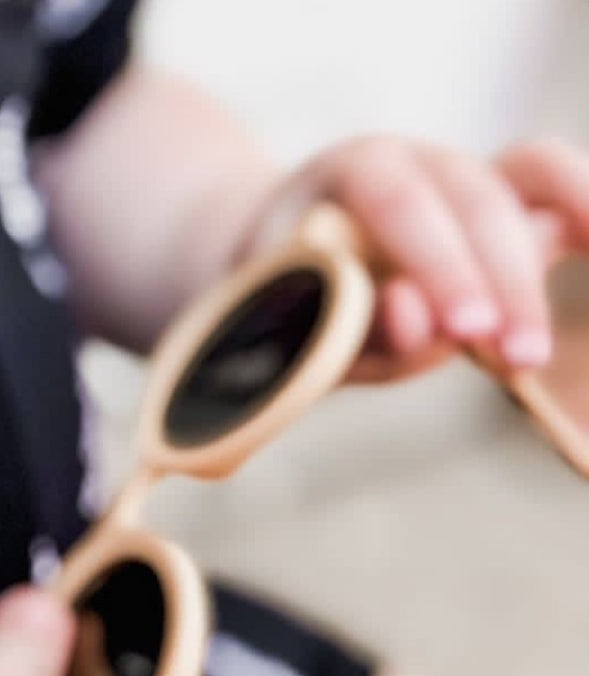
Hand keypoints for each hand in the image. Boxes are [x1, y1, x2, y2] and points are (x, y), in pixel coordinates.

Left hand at [236, 135, 588, 377]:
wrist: (275, 258)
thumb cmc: (279, 296)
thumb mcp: (287, 317)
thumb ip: (341, 322)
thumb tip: (415, 313)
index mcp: (352, 170)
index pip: (401, 205)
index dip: (440, 267)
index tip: (466, 329)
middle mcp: (417, 158)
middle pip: (476, 202)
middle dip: (503, 285)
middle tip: (518, 359)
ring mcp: (464, 171)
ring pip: (525, 189)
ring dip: (539, 267)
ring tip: (539, 345)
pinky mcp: (498, 199)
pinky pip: (550, 185)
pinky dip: (581, 210)